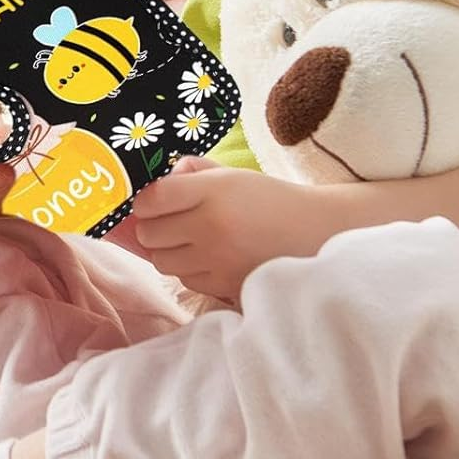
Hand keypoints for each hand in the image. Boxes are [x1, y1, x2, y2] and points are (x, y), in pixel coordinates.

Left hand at [130, 157, 325, 301]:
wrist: (313, 232)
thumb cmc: (269, 199)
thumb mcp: (232, 174)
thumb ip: (192, 173)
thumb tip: (157, 184)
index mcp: (212, 191)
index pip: (151, 199)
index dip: (145, 200)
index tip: (154, 200)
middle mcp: (211, 226)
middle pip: (149, 234)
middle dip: (154, 226)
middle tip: (171, 220)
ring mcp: (217, 260)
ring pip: (162, 261)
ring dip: (168, 250)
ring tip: (191, 239)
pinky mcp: (225, 285)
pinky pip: (185, 279)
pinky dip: (189, 269)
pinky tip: (208, 257)